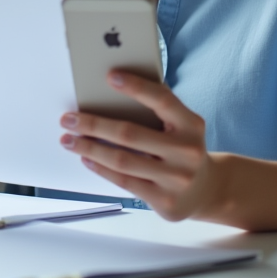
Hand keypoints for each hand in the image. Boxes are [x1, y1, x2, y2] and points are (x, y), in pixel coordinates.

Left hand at [59, 71, 217, 221]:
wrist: (207, 191)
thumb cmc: (184, 148)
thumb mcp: (183, 126)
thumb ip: (160, 109)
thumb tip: (117, 86)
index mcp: (192, 124)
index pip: (162, 100)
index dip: (136, 87)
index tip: (110, 76)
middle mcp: (186, 151)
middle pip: (130, 134)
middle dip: (93, 125)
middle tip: (68, 118)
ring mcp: (176, 179)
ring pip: (122, 160)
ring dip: (89, 148)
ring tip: (69, 140)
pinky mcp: (164, 200)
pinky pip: (124, 181)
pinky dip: (101, 168)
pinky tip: (85, 158)